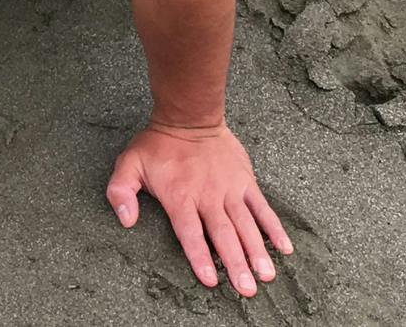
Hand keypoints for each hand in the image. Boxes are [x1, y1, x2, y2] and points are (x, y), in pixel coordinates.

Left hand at [106, 120, 292, 297]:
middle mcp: (208, 195)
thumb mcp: (129, 164)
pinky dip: (274, 227)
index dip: (200, 256)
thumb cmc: (158, 144)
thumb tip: (126, 219)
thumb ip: (121, 192)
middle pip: (223, 234)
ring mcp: (229, 189)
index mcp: (180, 195)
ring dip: (257, 251)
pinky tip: (284, 246)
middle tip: (246, 288)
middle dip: (236, 263)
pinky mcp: (245, 181)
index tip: (210, 279)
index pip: (191, 232)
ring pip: (246, 224)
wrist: (189, 116)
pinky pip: (262, 207)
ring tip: (267, 274)